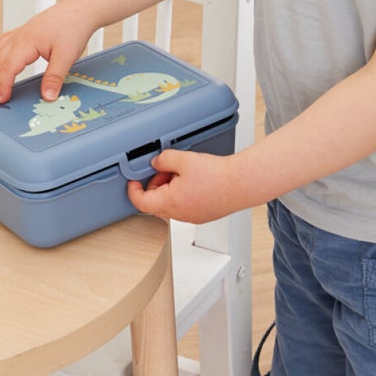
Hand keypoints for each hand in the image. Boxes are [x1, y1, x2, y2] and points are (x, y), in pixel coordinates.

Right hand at [0, 3, 92, 103]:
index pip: (8, 67)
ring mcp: (23, 32)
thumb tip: (47, 97)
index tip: (2, 98)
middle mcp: (21, 36)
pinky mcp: (28, 29)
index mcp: (27, 42)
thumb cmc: (74, 27)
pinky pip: (6, 39)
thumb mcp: (66, 56)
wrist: (81, 8)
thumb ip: (54, 78)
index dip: (3, 85)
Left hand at [126, 147, 245, 224]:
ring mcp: (192, 217)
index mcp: (170, 202)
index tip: (133, 181)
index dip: (133, 190)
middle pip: (155, 203)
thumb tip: (156, 162)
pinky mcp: (203, 215)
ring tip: (183, 172)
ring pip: (170, 205)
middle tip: (165, 170)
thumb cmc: (217, 175)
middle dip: (155, 185)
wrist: (242, 183)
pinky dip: (182, 194)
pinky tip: (194, 181)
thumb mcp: (184, 159)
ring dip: (169, 189)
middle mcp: (179, 214)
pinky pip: (184, 207)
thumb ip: (164, 159)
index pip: (141, 202)